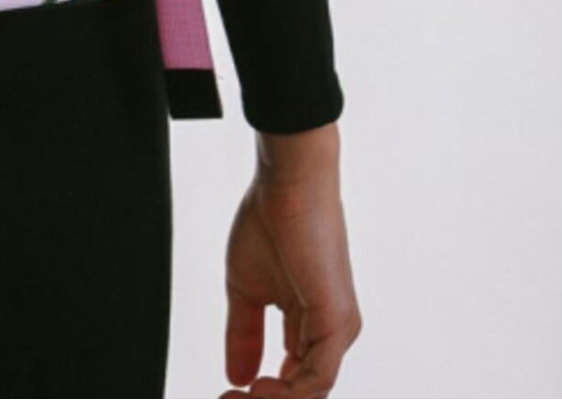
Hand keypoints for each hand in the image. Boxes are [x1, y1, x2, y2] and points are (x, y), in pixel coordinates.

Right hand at [222, 123, 360, 397]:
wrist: (288, 182)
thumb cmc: (271, 221)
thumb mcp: (246, 288)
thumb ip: (244, 333)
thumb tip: (236, 376)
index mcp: (311, 326)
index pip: (293, 382)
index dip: (259, 396)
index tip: (224, 395)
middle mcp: (330, 334)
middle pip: (303, 392)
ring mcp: (337, 330)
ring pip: (312, 391)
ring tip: (239, 397)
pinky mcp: (337, 321)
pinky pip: (319, 378)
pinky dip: (288, 393)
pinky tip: (258, 389)